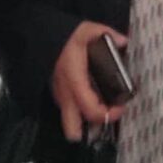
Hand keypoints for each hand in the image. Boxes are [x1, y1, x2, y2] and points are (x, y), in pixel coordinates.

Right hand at [50, 21, 127, 141]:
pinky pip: (69, 109)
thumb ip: (106, 34)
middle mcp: (66, 96)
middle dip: (91, 130)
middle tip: (106, 114)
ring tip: (101, 104)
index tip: (121, 106)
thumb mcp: (86, 31)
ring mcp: (59, 96)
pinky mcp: (57, 93)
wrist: (39, 35)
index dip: (109, 115)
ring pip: (72, 121)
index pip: (91, 112)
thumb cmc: (63, 36)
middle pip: (72, 131)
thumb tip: (123, 40)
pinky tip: (90, 93)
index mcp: (75, 83)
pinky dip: (80, 107)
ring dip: (87, 118)